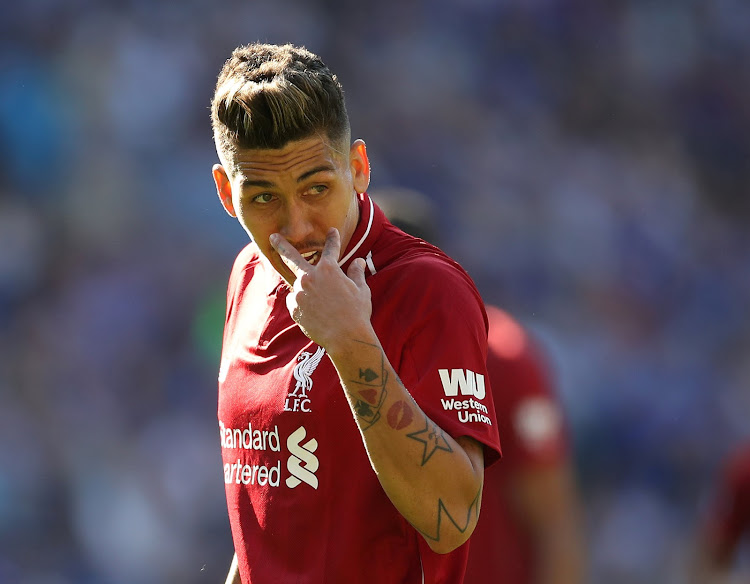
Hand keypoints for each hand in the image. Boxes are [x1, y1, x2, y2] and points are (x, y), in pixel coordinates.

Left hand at [269, 228, 372, 352]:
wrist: (346, 338)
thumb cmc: (357, 313)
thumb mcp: (361, 290)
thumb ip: (356, 273)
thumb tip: (358, 261)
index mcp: (329, 269)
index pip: (330, 248)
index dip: (332, 238)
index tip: (331, 231)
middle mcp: (310, 277)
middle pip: (292, 257)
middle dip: (282, 245)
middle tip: (272, 237)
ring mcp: (299, 292)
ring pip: (298, 285)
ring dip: (305, 290)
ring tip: (320, 303)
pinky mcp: (294, 308)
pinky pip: (296, 301)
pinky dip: (303, 304)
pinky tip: (316, 314)